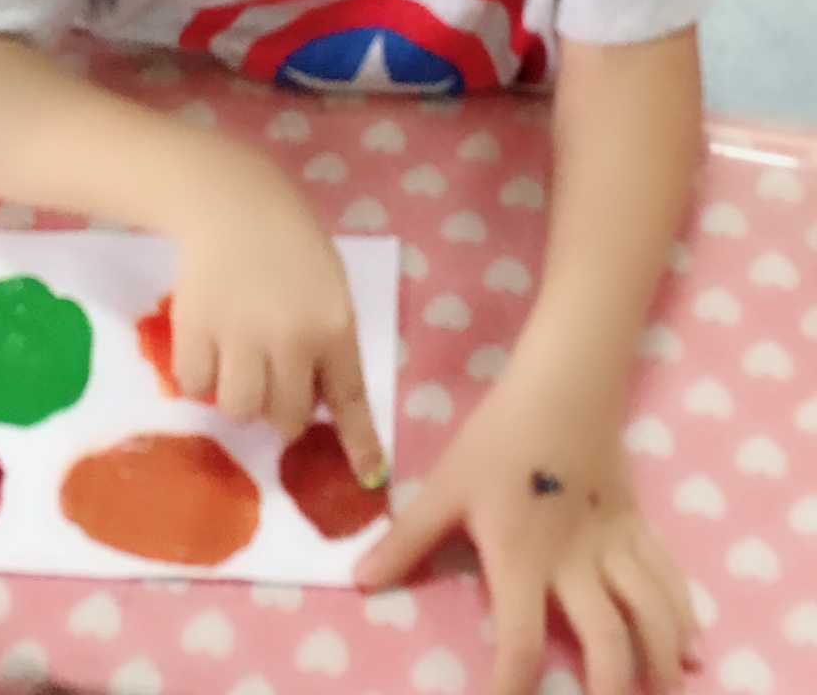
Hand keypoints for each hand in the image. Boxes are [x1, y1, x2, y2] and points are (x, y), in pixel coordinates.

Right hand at [171, 148, 385, 484]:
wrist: (233, 201)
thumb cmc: (290, 242)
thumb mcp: (329, 287)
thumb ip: (327, 342)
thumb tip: (316, 401)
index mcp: (333, 326)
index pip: (349, 400)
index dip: (360, 444)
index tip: (369, 478)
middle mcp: (289, 340)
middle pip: (287, 418)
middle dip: (282, 411)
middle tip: (272, 383)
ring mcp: (240, 336)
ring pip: (239, 410)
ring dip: (240, 399)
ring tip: (236, 366)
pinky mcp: (194, 329)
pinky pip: (195, 386)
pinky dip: (199, 378)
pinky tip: (207, 348)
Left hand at [355, 367, 699, 694]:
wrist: (560, 389)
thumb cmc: (497, 440)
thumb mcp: (444, 488)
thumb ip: (406, 541)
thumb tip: (359, 582)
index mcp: (522, 560)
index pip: (518, 643)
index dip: (512, 689)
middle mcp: (576, 563)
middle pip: (607, 642)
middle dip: (614, 690)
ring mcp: (616, 544)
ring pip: (652, 614)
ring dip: (661, 658)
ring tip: (665, 690)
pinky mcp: (640, 525)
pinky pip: (669, 577)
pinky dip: (684, 613)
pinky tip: (694, 644)